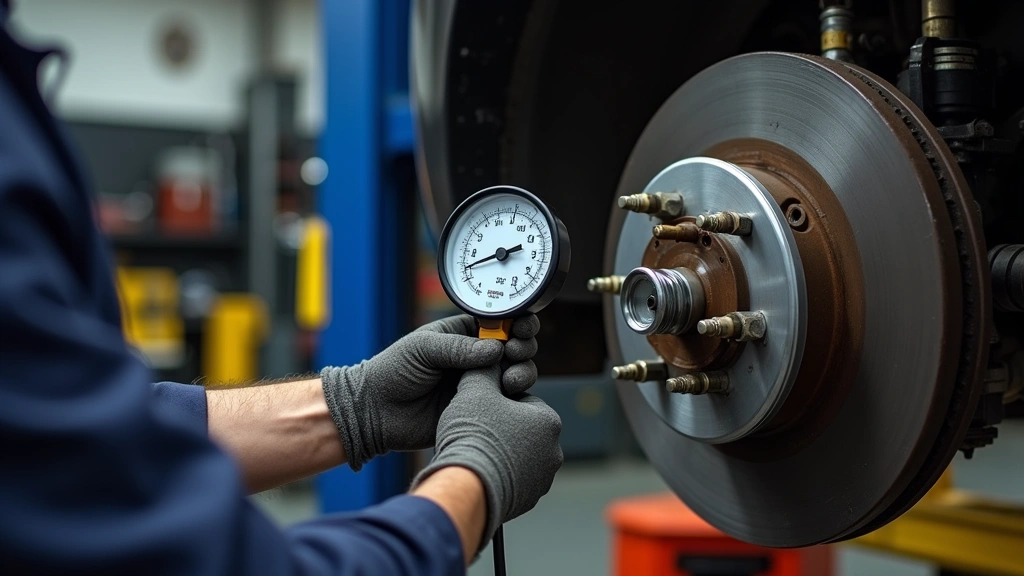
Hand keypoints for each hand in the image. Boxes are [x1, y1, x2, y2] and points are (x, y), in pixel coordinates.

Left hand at [320, 314, 538, 469]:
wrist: (376, 412)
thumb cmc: (393, 371)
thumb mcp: (423, 348)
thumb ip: (458, 347)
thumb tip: (496, 349)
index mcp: (463, 333)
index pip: (499, 322)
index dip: (516, 322)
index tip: (521, 328)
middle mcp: (475, 356)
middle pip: (515, 346)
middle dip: (523, 346)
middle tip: (516, 351)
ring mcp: (479, 383)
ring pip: (516, 373)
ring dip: (523, 372)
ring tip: (510, 380)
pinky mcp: (479, 409)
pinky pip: (506, 402)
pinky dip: (515, 397)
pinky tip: (508, 395)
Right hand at [413, 365, 562, 548]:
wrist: (467, 487)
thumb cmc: (474, 435)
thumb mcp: (475, 389)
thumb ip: (485, 369)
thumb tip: (488, 358)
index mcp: (549, 421)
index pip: (522, 400)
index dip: (496, 400)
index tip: (478, 406)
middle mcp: (553, 452)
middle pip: (522, 430)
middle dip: (500, 428)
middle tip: (474, 429)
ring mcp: (541, 480)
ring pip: (517, 456)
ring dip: (499, 452)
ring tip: (473, 451)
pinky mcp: (527, 501)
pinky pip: (511, 480)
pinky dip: (497, 475)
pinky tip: (477, 471)